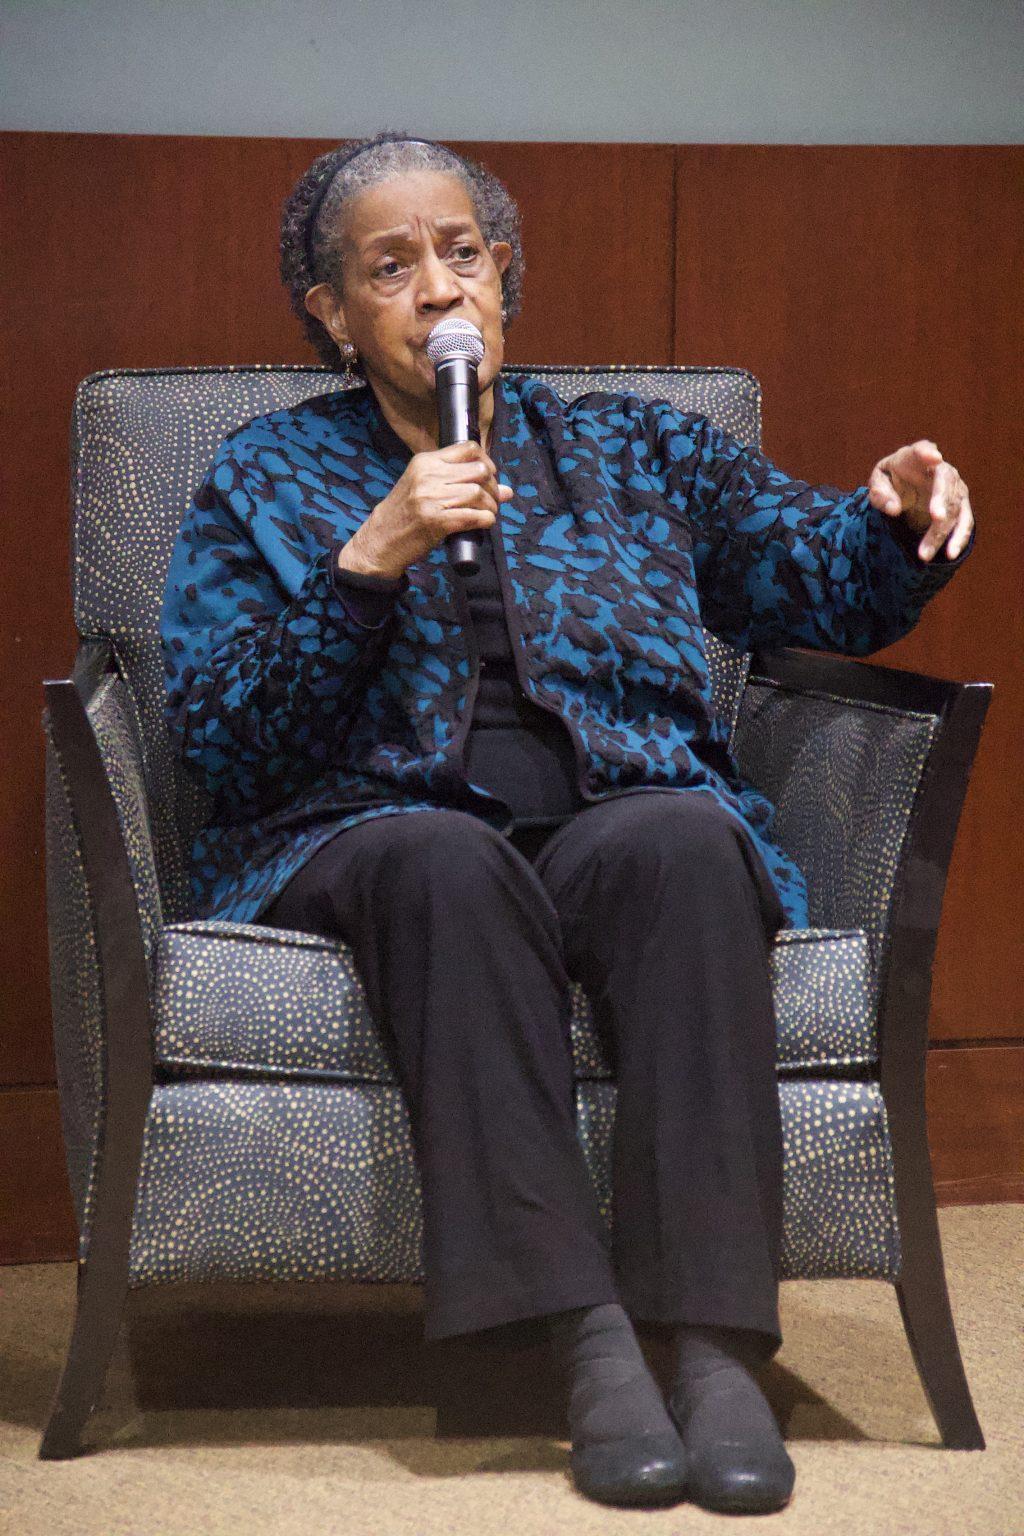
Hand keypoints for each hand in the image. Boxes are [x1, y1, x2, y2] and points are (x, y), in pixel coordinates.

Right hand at [339, 441, 514, 578]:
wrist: (381, 540)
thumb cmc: (404, 513)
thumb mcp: (424, 488)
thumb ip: (459, 483)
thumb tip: (506, 490)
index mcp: (425, 462)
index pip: (468, 449)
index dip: (486, 461)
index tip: (488, 476)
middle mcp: (428, 476)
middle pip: (478, 471)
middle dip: (492, 486)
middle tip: (492, 499)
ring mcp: (432, 499)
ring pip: (478, 493)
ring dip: (491, 506)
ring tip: (488, 512)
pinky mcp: (437, 521)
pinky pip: (474, 516)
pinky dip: (486, 520)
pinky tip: (484, 523)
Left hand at [866, 440, 973, 562]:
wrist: (907, 486)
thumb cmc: (891, 480)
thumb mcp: (878, 484)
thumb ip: (880, 494)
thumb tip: (894, 509)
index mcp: (914, 457)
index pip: (922, 450)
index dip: (927, 453)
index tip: (934, 457)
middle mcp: (939, 468)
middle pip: (945, 482)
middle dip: (942, 499)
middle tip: (937, 518)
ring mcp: (953, 486)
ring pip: (953, 507)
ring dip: (940, 532)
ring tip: (924, 555)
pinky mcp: (960, 504)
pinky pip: (964, 521)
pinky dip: (959, 538)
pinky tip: (950, 553)